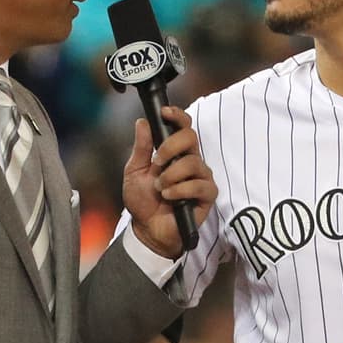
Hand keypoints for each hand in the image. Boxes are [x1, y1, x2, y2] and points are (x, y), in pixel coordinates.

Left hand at [123, 105, 217, 259]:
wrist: (147, 229)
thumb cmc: (143, 201)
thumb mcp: (134, 172)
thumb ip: (140, 148)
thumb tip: (142, 122)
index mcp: (175, 152)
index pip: (183, 126)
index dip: (177, 116)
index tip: (164, 113)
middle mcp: (190, 161)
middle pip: (191, 137)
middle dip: (171, 146)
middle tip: (157, 163)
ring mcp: (200, 177)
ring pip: (192, 162)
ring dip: (171, 175)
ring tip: (160, 189)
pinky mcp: (207, 195)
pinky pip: (199, 185)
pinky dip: (181, 190)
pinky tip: (170, 197)